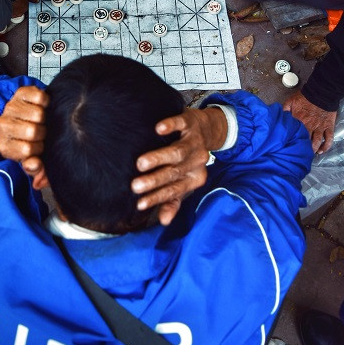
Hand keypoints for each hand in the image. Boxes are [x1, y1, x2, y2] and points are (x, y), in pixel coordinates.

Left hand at [0, 86, 48, 173]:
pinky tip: (42, 107)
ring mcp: (10, 107)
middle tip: (41, 133)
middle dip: (42, 133)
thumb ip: (37, 171)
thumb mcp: (31, 159)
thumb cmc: (27, 140)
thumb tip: (38, 181)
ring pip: (38, 114)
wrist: (19, 114)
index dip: (39, 149)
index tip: (39, 147)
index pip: (27, 150)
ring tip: (41, 121)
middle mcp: (3, 125)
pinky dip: (45, 102)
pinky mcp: (20, 92)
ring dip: (44, 118)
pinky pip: (40, 97)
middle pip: (33, 131)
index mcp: (4, 145)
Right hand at [132, 108, 227, 225]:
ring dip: (159, 158)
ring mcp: (194, 141)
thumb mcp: (184, 179)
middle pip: (174, 173)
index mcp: (194, 178)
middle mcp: (196, 161)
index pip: (174, 190)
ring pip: (178, 152)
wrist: (208, 129)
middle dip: (154, 180)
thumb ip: (173, 200)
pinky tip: (159, 129)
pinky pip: (181, 124)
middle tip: (135, 186)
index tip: (139, 204)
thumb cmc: (190, 158)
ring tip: (141, 163)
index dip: (157, 198)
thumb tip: (164, 221)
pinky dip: (171, 126)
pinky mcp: (190, 122)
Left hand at [282, 92, 336, 153]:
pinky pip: (329, 138)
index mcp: (299, 121)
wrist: (321, 92)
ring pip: (317, 142)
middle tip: (300, 153)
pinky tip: (321, 150)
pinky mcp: (328, 126)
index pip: (294, 135)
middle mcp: (309, 126)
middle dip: (303, 148)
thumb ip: (284, 110)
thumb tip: (279, 118)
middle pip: (306, 141)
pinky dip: (326, 146)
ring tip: (310, 153)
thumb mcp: (290, 101)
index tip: (289, 147)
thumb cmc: (305, 97)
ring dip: (314, 149)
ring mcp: (320, 127)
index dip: (292, 142)